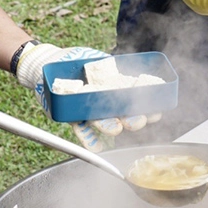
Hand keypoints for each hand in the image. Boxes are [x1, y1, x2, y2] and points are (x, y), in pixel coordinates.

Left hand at [15, 43, 150, 149]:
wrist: (52, 63)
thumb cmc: (78, 60)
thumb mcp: (97, 58)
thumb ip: (109, 64)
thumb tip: (122, 64)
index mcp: (117, 92)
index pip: (137, 103)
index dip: (148, 110)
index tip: (156, 113)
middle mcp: (106, 106)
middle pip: (123, 116)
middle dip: (133, 121)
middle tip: (137, 122)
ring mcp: (91, 112)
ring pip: (104, 123)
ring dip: (111, 127)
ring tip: (116, 129)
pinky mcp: (73, 116)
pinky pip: (82, 130)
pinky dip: (89, 140)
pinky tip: (97, 148)